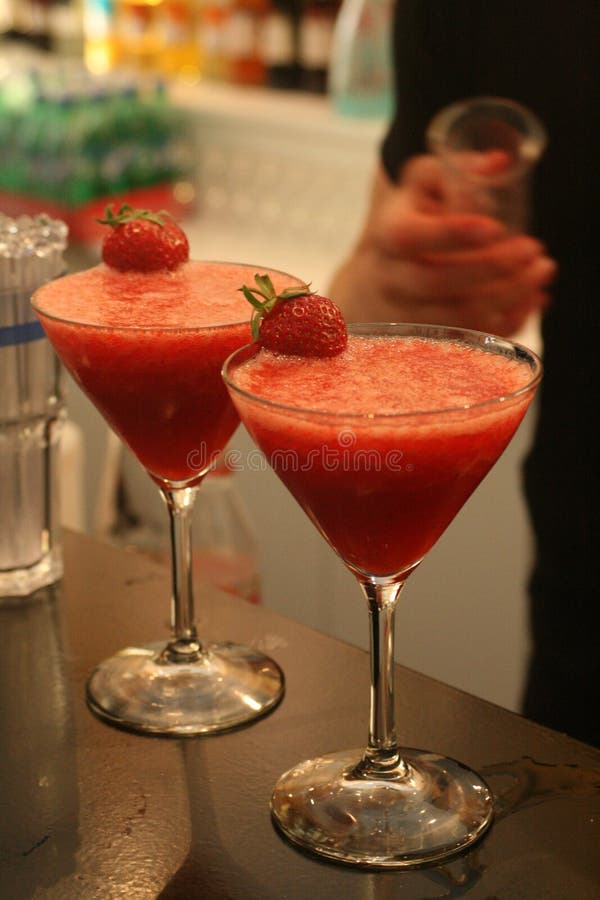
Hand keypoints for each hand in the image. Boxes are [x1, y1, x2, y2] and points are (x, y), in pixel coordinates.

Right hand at [329, 155, 555, 335]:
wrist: (384, 273)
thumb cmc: (413, 219)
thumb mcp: (427, 184)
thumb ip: (459, 169)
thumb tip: (497, 164)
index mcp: (389, 235)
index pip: (409, 238)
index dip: (451, 235)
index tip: (493, 227)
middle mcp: (392, 279)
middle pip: (438, 282)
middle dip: (493, 268)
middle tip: (533, 249)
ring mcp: (409, 314)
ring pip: (459, 316)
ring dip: (508, 296)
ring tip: (541, 271)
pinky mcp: (431, 338)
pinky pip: (473, 338)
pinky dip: (508, 320)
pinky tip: (531, 298)